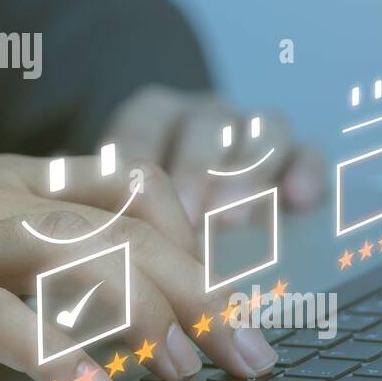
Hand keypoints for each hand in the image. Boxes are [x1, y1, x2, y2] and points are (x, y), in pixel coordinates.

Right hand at [0, 154, 278, 380]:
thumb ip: (53, 254)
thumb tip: (153, 303)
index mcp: (15, 181)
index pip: (133, 186)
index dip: (195, 243)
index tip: (225, 308)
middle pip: (118, 224)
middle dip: (197, 289)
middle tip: (243, 353)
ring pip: (67, 252)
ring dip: (139, 314)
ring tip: (177, 372)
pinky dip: (50, 355)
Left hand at [101, 86, 324, 226]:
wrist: (174, 192)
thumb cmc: (134, 207)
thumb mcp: (110, 199)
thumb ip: (99, 220)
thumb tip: (75, 265)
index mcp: (147, 118)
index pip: (143, 127)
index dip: (140, 164)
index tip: (142, 208)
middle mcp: (199, 115)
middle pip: (204, 125)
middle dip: (199, 171)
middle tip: (195, 218)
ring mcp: (249, 129)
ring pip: (259, 129)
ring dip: (249, 171)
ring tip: (239, 216)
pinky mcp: (290, 152)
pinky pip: (306, 149)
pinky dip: (306, 170)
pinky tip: (299, 200)